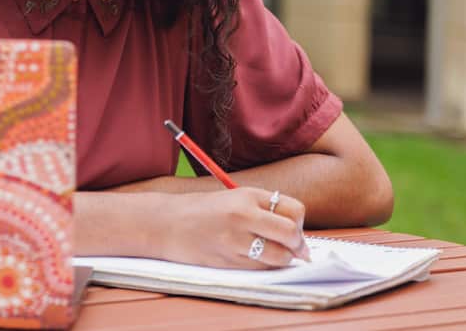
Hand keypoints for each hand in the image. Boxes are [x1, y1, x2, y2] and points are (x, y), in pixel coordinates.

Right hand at [159, 186, 308, 268]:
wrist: (166, 224)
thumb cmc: (202, 210)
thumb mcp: (234, 198)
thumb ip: (264, 210)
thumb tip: (298, 235)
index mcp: (247, 196)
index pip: (294, 210)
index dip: (298, 222)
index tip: (294, 228)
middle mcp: (243, 216)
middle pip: (291, 234)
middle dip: (298, 245)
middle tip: (295, 248)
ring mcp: (235, 241)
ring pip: (279, 257)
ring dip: (282, 259)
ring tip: (274, 254)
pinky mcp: (228, 262)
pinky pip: (260, 269)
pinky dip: (265, 267)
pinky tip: (254, 259)